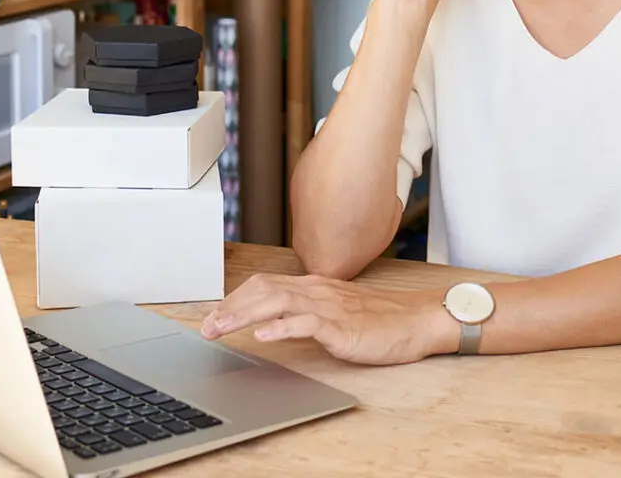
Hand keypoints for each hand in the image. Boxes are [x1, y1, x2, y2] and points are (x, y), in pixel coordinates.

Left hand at [200, 273, 457, 365]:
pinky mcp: (340, 326)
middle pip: (264, 289)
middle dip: (230, 307)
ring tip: (220, 329)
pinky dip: (281, 327)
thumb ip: (310, 310)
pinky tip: (263, 335)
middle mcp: (317, 290)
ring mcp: (329, 306)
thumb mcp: (338, 310)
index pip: (265, 284)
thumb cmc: (381, 319)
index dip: (236, 298)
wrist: (415, 320)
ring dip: (243, 315)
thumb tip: (279, 318)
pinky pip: (306, 323)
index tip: (214, 314)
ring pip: (277, 302)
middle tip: (205, 326)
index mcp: (315, 286)